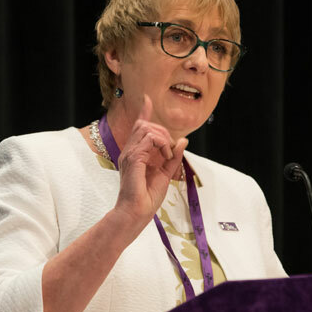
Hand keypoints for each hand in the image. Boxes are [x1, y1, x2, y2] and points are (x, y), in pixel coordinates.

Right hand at [114, 95, 187, 227]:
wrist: (137, 212)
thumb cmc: (148, 198)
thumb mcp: (166, 173)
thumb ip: (173, 157)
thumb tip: (183, 140)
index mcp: (135, 154)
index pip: (139, 127)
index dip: (144, 112)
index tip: (147, 99)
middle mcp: (130, 151)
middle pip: (144, 124)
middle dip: (162, 131)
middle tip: (171, 149)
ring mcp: (129, 154)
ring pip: (146, 128)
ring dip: (163, 137)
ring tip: (168, 154)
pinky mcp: (133, 158)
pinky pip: (149, 139)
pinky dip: (162, 144)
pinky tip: (165, 156)